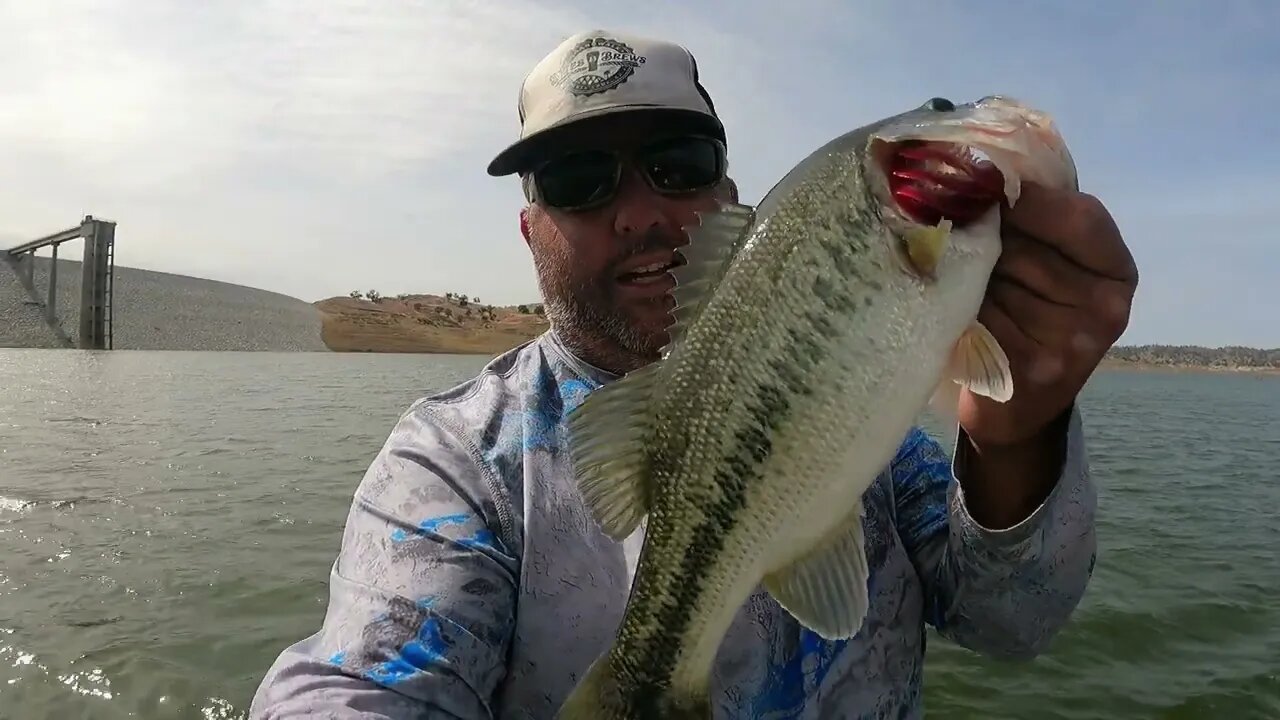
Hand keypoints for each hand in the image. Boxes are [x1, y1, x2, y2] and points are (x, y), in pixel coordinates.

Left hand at [958, 183, 1138, 448]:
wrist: (1017, 407)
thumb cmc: (1028, 316)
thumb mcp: (1051, 265)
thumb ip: (1036, 222)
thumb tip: (984, 166)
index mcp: (1117, 272)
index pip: (1080, 217)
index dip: (1028, 200)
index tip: (985, 187)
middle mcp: (1105, 310)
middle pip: (1026, 247)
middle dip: (982, 234)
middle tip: (948, 227)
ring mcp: (1070, 345)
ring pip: (994, 279)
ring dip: (960, 269)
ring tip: (950, 272)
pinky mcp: (1028, 370)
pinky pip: (976, 315)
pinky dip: (952, 305)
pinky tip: (948, 306)